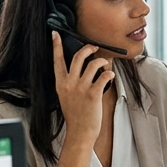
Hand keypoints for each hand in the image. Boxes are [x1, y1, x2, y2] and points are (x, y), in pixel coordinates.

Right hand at [50, 31, 113, 145]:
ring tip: (105, 65)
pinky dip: (109, 74)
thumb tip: (83, 68)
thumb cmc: (75, 115)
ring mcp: (81, 88)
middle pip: (78, 56)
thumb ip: (70, 82)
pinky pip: (104, 76)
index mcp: (61, 83)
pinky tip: (110, 77)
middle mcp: (69, 83)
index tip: (56, 34)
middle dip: (88, 48)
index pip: (57, 60)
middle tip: (94, 48)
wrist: (80, 132)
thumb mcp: (66, 96)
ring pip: (93, 64)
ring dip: (102, 62)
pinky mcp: (93, 94)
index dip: (56, 45)